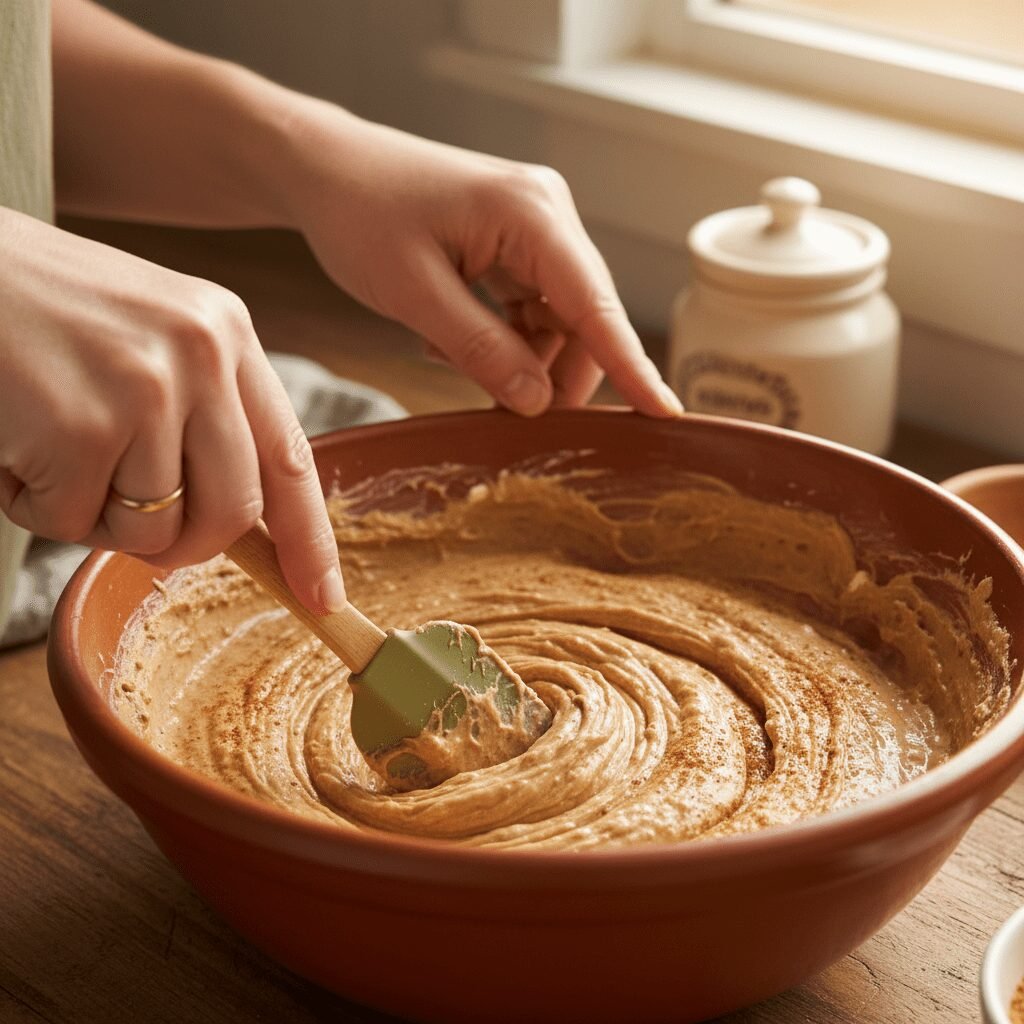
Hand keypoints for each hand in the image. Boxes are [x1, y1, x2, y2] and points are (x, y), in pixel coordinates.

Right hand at [0, 208, 343, 612]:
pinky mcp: (82, 426)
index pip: (291, 457)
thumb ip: (203, 412)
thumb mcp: (148, 336)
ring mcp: (147, 389)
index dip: (310, 539)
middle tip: (126, 518)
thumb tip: (242, 519)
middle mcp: (202, 355)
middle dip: (185, 544)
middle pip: (234, 513)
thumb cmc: (35, 308)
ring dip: (92, 514)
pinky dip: (33, 503)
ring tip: (49, 443)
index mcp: (226, 331)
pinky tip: (13, 438)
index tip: (324, 597)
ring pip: (152, 530)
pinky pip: (72, 524)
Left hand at [278, 112, 681, 417]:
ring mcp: (533, 231)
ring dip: (519, 360)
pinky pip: (529, 312)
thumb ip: (480, 349)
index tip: (664, 414)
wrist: (324, 170)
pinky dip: (500, 340)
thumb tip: (538, 402)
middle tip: (507, 415)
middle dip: (553, 375)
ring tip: (451, 357)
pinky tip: (450, 338)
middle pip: (582, 320)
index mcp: (532, 214)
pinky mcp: (514, 247)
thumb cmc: (358, 213)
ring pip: (556, 323)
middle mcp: (547, 217)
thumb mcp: (413, 292)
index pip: (597, 306)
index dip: (631, 366)